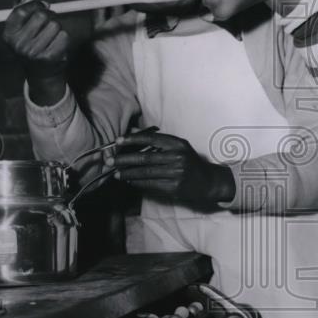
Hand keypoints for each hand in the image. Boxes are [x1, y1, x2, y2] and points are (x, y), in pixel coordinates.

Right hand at [2, 0, 71, 104]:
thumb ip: (23, 12)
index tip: (43, 5)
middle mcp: (19, 44)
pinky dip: (64, 38)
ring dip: (57, 28)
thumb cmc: (32, 48)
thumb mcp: (21, 31)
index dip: (34, 4)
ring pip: (55, 25)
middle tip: (49, 23)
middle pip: (42, 15)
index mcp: (9, 35)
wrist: (41, 75)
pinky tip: (57, 44)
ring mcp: (34, 52)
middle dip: (49, 16)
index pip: (21, 11)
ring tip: (52, 37)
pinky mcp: (49, 57)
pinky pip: (64, 36)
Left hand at [104, 131, 235, 207]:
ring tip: (116, 173)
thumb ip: (157, 139)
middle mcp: (178, 157)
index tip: (118, 141)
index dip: (133, 139)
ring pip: (146, 173)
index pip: (151, 138)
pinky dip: (138, 183)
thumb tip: (133, 130)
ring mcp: (176, 173)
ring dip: (128, 174)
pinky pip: (151, 185)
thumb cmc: (190, 162)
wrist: (207, 181)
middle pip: (145, 157)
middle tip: (110, 161)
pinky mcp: (174, 188)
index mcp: (178, 144)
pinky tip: (129, 181)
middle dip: (125, 159)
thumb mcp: (178, 146)